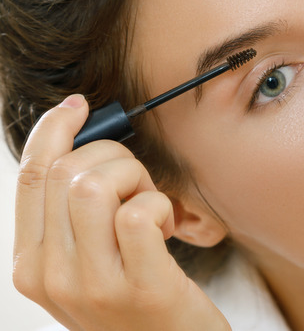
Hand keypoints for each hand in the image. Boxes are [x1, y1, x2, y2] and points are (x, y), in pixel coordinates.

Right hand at [12, 94, 229, 330]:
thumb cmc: (136, 302)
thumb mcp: (86, 266)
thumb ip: (70, 218)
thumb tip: (76, 141)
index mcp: (31, 266)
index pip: (30, 178)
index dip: (52, 131)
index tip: (77, 107)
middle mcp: (51, 278)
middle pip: (66, 172)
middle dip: (113, 158)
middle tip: (138, 187)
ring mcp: (93, 287)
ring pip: (96, 184)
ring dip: (135, 180)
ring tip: (151, 208)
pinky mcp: (141, 289)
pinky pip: (139, 213)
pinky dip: (159, 204)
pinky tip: (166, 229)